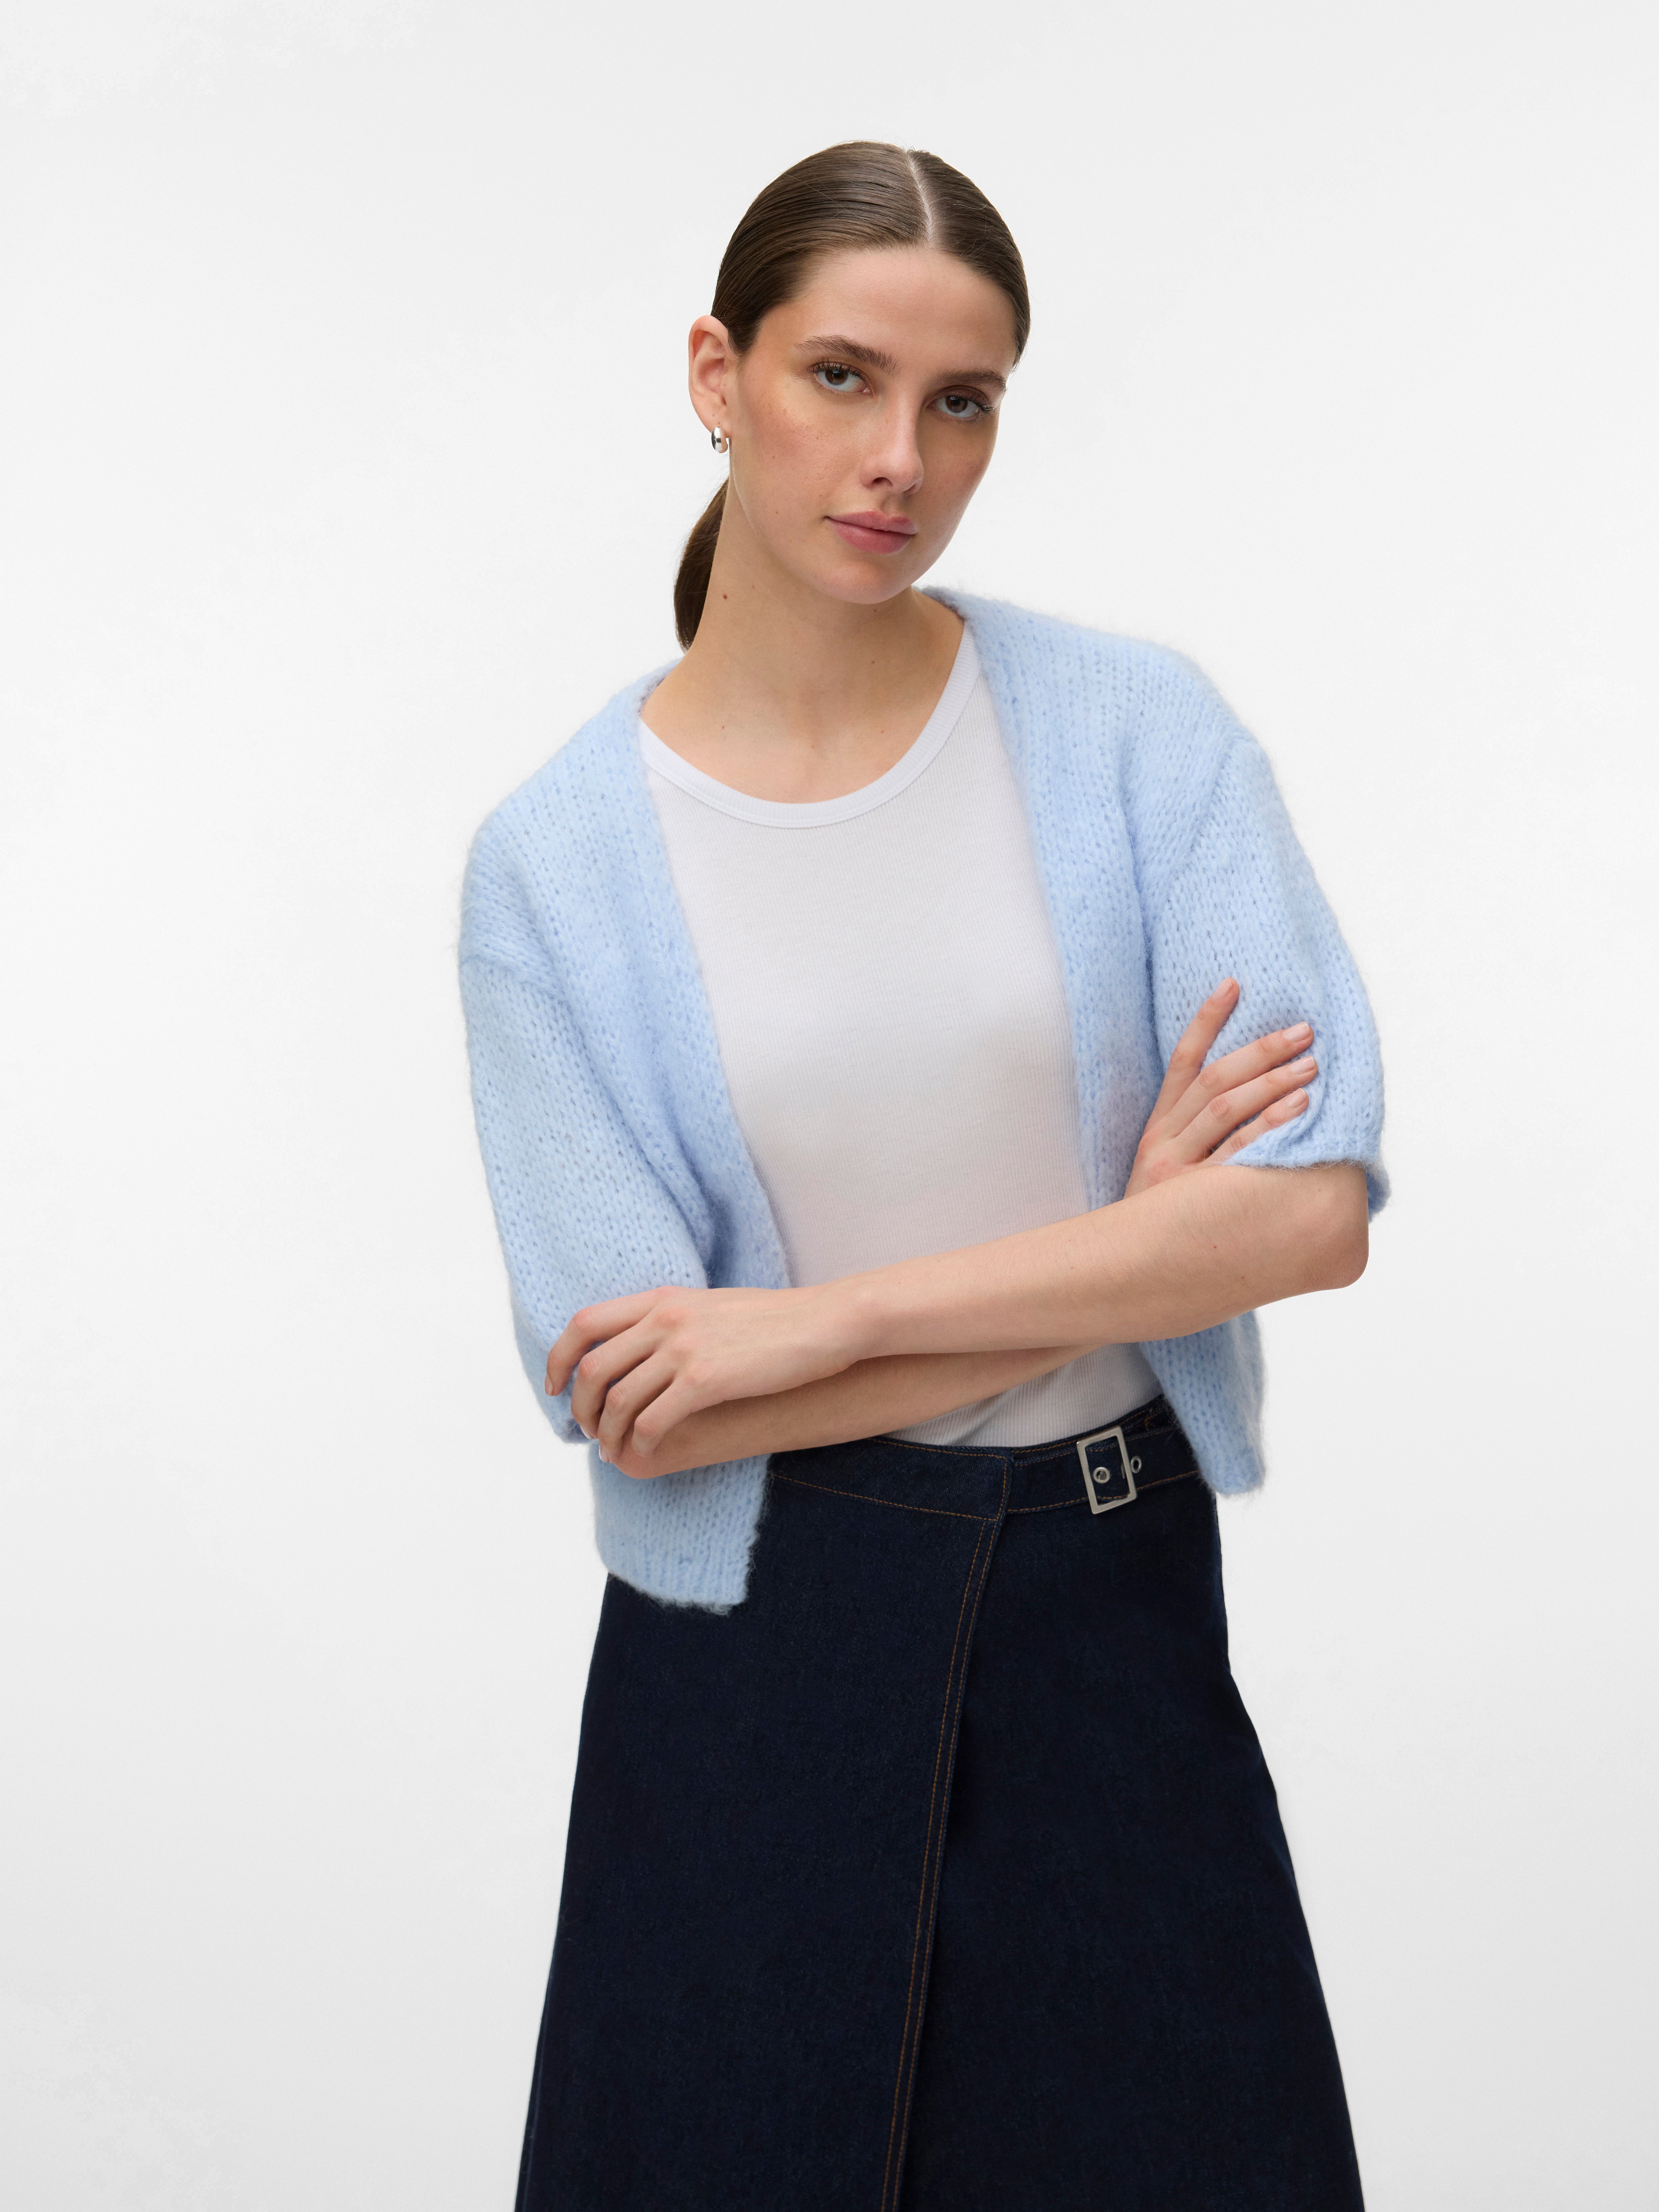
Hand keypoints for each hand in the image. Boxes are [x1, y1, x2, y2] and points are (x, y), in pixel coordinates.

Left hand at [545, 1282, 862, 1472]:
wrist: (824, 1322)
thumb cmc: (774, 1320)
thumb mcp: (710, 1306)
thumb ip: (672, 1319)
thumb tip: (644, 1347)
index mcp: (661, 1297)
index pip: (584, 1323)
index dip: (559, 1358)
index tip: (556, 1387)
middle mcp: (664, 1318)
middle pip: (593, 1369)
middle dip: (580, 1407)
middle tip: (587, 1431)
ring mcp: (684, 1349)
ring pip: (619, 1400)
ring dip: (608, 1432)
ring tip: (613, 1449)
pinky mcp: (706, 1380)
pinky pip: (653, 1420)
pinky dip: (641, 1440)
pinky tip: (648, 1449)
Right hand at [1126, 979, 1317, 1198]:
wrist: (1126, 1274)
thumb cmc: (1161, 1219)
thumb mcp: (1165, 1169)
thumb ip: (1194, 1133)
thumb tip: (1248, 1092)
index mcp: (1156, 1129)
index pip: (1183, 1062)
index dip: (1207, 1020)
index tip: (1234, 983)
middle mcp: (1164, 1143)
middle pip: (1213, 1081)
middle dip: (1260, 1051)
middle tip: (1303, 1031)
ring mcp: (1178, 1170)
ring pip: (1225, 1111)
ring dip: (1271, 1082)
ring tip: (1310, 1064)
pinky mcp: (1194, 1197)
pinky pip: (1238, 1154)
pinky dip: (1270, 1127)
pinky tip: (1300, 1110)